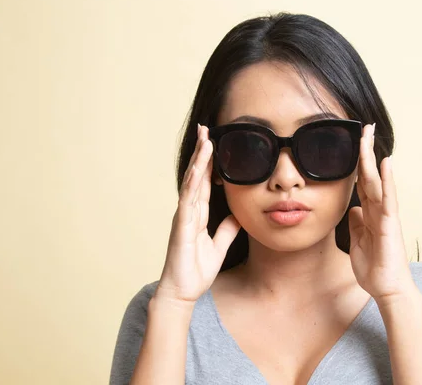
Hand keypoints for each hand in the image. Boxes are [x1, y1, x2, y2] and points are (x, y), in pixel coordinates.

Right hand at [156, 124, 240, 303]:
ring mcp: (184, 216)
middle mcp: (189, 211)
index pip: (205, 182)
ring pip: (192, 182)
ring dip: (199, 160)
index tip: (214, 142)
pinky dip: (193, 182)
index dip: (210, 162)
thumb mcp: (219, 245)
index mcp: (198, 214)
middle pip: (197, 175)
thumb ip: (228, 228)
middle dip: (202, 152)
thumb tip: (239, 214)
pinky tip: (199, 167)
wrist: (182, 292)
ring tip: (204, 138)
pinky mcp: (181, 226)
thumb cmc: (196, 270)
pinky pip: (188, 199)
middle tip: (206, 128)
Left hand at [348, 124, 416, 300]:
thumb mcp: (357, 242)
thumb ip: (355, 224)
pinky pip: (388, 200)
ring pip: (378, 182)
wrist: (387, 289)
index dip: (357, 164)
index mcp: (370, 214)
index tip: (355, 143)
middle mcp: (379, 210)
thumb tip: (353, 209)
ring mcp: (386, 216)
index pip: (362, 183)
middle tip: (364, 128)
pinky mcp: (390, 226)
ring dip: (373, 159)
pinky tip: (386, 164)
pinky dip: (387, 181)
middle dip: (366, 152)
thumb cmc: (375, 267)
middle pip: (370, 176)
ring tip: (370, 137)